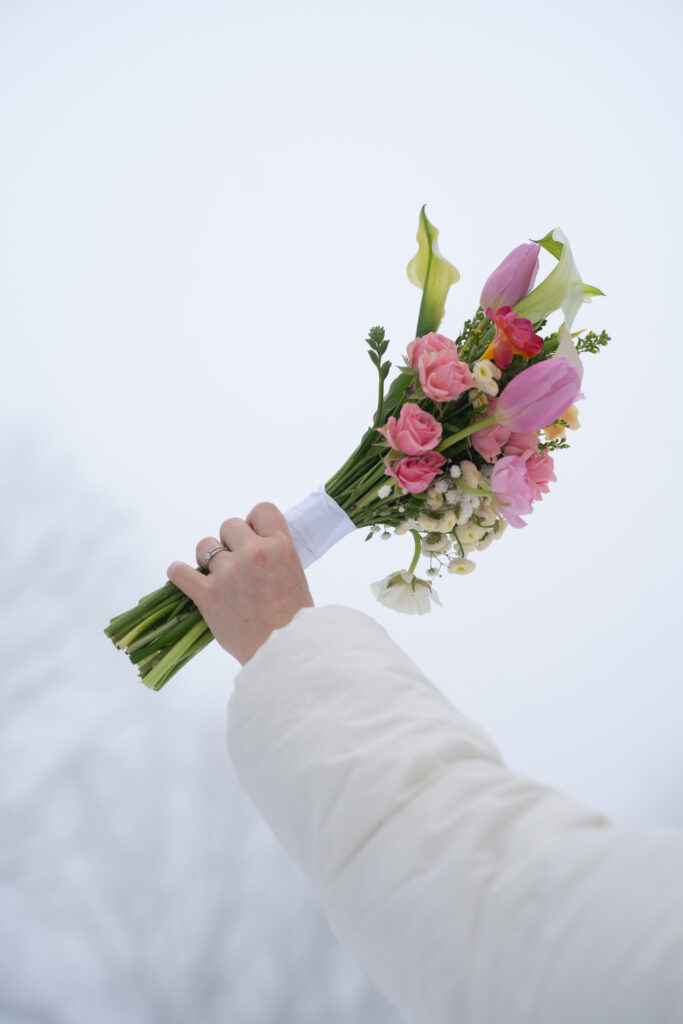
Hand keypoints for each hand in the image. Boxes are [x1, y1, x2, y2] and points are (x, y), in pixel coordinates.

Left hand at [167, 502, 313, 665]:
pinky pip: (180, 572)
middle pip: (230, 525)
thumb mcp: (295, 576)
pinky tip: (184, 576)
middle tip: (236, 564)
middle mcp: (253, 553)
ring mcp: (228, 573)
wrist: (286, 654)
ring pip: (205, 545)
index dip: (254, 523)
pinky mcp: (208, 595)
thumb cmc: (295, 621)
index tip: (252, 537)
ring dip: (208, 557)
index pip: (262, 510)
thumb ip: (275, 556)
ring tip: (216, 576)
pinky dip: (179, 573)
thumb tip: (255, 547)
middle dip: (231, 542)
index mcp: (280, 546)